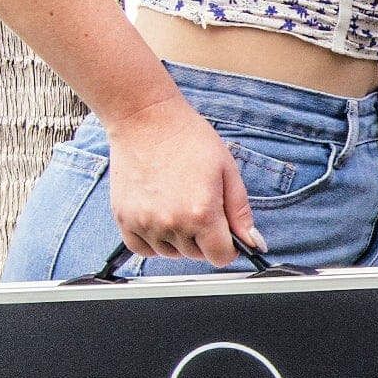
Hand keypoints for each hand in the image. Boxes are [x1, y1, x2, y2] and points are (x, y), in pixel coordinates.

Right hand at [103, 93, 263, 264]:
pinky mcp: (124, 220)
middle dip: (203, 239)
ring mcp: (145, 224)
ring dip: (178, 240)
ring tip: (177, 207)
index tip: (224, 234)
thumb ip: (240, 212)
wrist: (146, 120)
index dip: (228, 247)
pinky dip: (153, 242)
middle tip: (199, 208)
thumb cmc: (187, 138)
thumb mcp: (226, 170)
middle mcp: (172, 224)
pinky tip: (159, 218)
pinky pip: (142, 250)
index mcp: (202, 213)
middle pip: (195, 255)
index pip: (221, 257)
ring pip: (169, 254)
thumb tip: (253, 242)